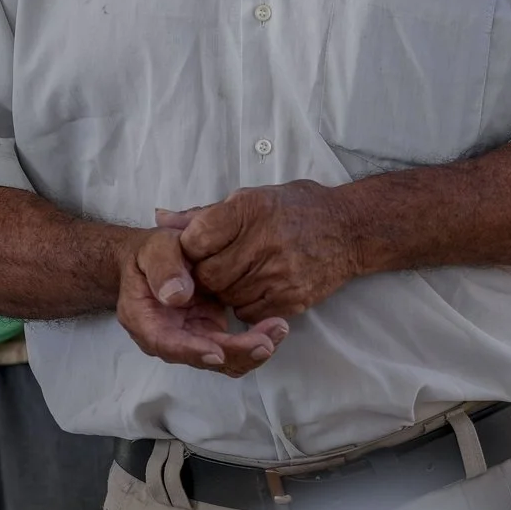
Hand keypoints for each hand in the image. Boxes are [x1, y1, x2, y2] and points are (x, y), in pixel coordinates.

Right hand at [113, 226, 287, 376]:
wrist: (156, 259)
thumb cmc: (152, 253)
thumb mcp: (154, 250)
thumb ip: (164, 269)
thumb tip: (177, 296)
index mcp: (145, 321)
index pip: (167, 344)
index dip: (192, 350)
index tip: (217, 352)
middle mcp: (170, 338)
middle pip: (203, 357)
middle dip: (235, 352)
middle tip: (266, 341)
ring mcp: (192, 338)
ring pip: (223, 357)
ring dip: (251, 350)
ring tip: (278, 329)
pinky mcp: (210, 332)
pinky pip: (233, 346)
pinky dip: (254, 340)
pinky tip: (275, 326)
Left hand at [165, 181, 362, 324]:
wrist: (350, 230)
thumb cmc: (297, 209)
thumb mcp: (251, 198)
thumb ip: (204, 214)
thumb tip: (160, 217)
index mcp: (252, 209)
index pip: (198, 238)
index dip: (190, 248)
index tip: (196, 250)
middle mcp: (265, 241)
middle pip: (210, 274)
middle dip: (205, 274)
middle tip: (213, 267)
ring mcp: (281, 274)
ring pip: (227, 297)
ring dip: (224, 291)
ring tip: (237, 274)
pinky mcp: (292, 299)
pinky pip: (249, 312)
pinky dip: (244, 304)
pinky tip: (254, 286)